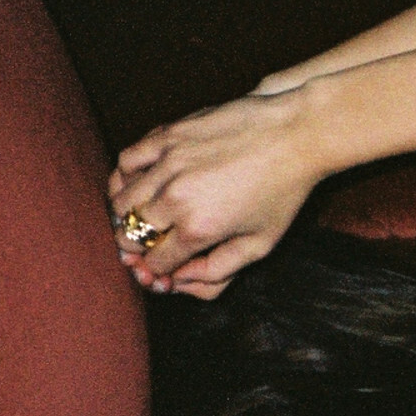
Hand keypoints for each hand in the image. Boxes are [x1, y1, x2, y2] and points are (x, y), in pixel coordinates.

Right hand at [108, 86, 324, 299]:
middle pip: (129, 236)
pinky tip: (140, 184)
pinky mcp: (167, 136)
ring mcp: (168, 165)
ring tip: (144, 217)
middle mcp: (175, 199)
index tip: (166, 264)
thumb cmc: (283, 192)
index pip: (154, 263)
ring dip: (127, 216)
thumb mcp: (262, 244)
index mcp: (198, 230)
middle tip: (150, 243)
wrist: (295, 135)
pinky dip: (125, 177)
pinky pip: (125, 161)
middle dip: (137, 247)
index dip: (158, 270)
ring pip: (120, 202)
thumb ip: (219, 270)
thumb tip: (181, 280)